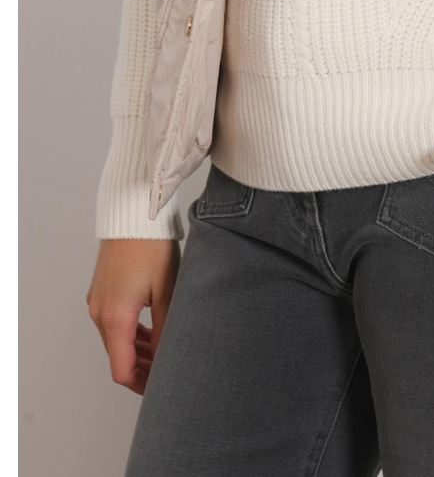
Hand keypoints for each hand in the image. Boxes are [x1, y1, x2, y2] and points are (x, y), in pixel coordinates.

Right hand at [86, 238, 180, 394]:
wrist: (133, 212)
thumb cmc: (152, 247)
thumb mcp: (167, 290)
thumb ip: (166, 328)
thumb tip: (167, 358)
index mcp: (115, 318)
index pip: (122, 370)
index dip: (142, 385)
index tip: (160, 389)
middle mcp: (99, 313)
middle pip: (117, 357)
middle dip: (142, 369)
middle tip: (167, 373)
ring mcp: (98, 302)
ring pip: (115, 340)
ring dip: (137, 351)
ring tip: (164, 354)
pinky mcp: (101, 291)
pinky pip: (113, 322)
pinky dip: (130, 333)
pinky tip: (151, 332)